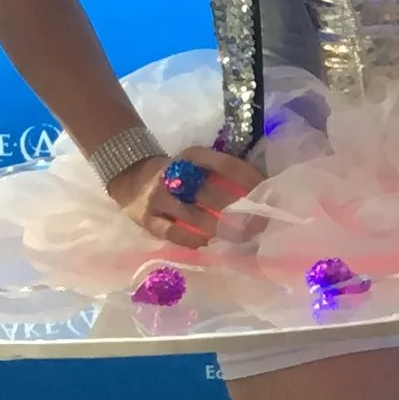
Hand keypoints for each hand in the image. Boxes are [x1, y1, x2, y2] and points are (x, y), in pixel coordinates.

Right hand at [109, 141, 259, 253]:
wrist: (131, 176)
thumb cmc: (178, 175)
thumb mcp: (198, 164)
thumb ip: (224, 174)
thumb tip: (264, 192)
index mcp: (191, 156)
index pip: (227, 165)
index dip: (249, 181)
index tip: (267, 198)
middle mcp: (173, 174)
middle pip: (210, 192)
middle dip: (237, 210)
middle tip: (258, 225)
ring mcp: (158, 197)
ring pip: (192, 215)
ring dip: (218, 228)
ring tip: (238, 238)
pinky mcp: (147, 219)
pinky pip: (173, 233)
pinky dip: (192, 239)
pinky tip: (208, 244)